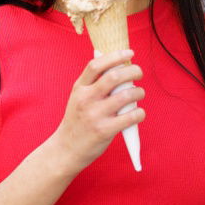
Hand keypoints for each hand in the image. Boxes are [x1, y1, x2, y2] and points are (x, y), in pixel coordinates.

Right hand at [50, 50, 144, 173]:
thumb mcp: (78, 98)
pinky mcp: (104, 131)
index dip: (115, 56)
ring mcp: (95, 115)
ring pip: (126, 95)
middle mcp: (86, 99)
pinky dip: (139, 113)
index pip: (97, 65)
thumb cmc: (77, 121)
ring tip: (139, 94)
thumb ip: (94, 83)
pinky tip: (138, 113)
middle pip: (115, 77)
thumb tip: (118, 65)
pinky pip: (131, 116)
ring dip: (139, 92)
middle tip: (139, 74)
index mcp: (79, 88)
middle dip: (133, 71)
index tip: (130, 53)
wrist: (65, 150)